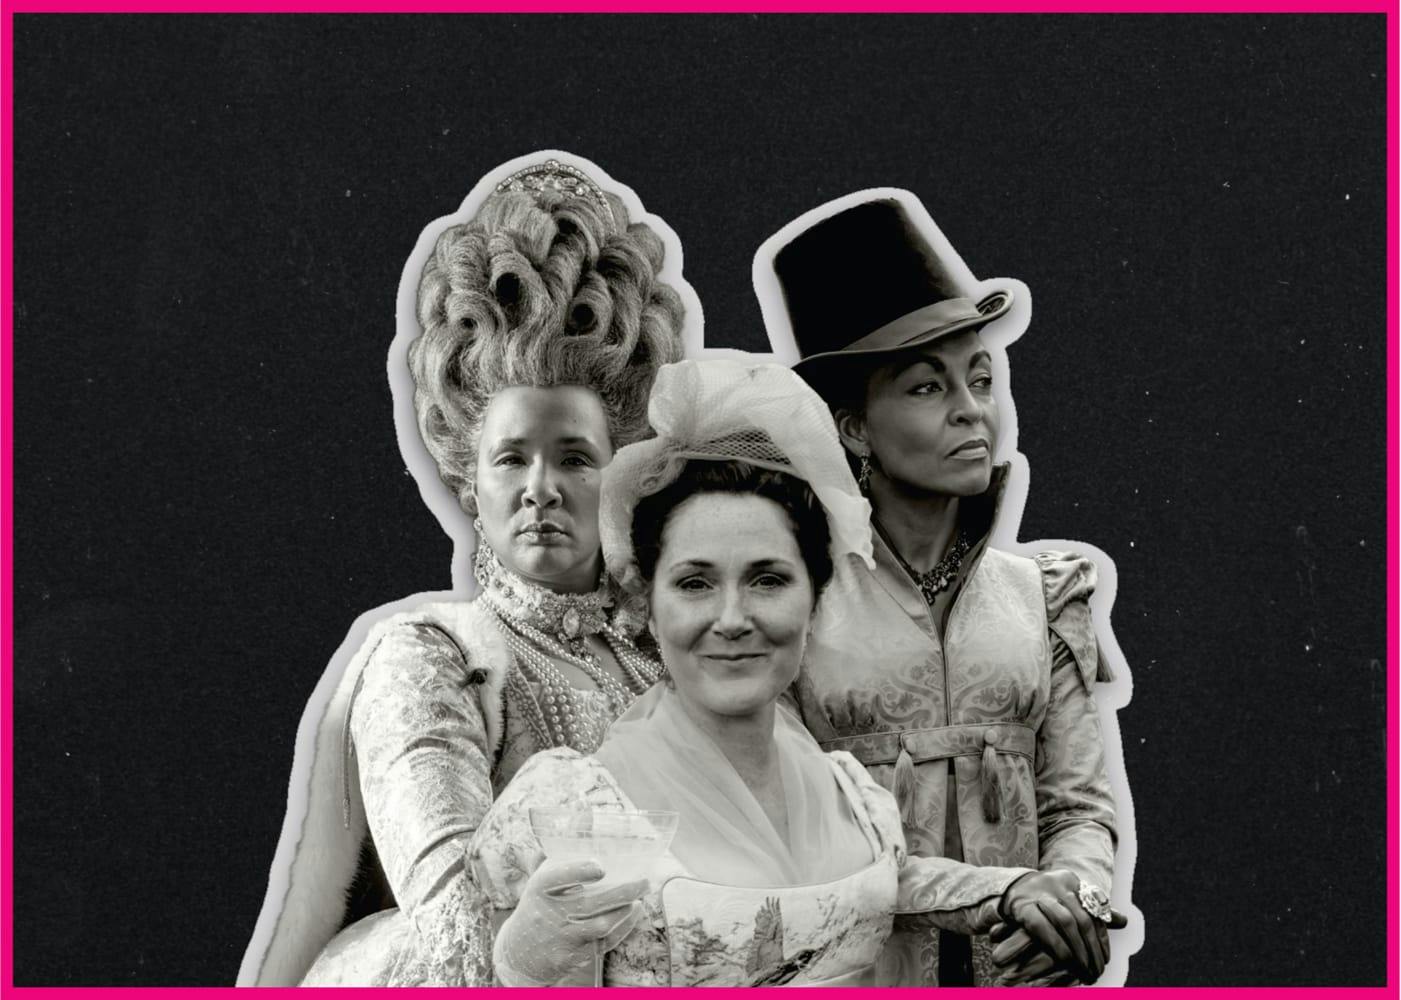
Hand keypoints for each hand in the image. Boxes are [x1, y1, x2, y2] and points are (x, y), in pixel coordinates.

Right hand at [492, 858, 647, 985]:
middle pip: (590, 904)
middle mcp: (550, 913)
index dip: (578, 871)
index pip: (557, 878)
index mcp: (540, 888)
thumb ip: (562, 844)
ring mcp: (563, 937)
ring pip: (601, 925)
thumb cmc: (538, 904)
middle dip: (622, 892)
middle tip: (645, 880)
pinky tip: (634, 912)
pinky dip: (623, 928)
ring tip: (640, 896)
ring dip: (624, 911)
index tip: (600, 866)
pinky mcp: (575, 956)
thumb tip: (585, 811)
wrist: (520, 953)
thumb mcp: (542, 875)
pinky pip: (604, 943)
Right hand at [995, 870, 1124, 982]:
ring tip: (1084, 970)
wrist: (1007, 889)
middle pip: (1083, 919)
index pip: (1094, 912)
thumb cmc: (1044, 898)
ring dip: (1078, 950)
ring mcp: (1040, 894)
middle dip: (1093, 948)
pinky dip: (1057, 947)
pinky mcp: (1024, 907)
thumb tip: (1124, 921)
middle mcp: (1058, 884)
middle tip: (1097, 971)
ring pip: (1067, 923)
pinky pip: (1044, 929)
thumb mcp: (1069, 899)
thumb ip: (1094, 909)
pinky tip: (1065, 962)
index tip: (1106, 959)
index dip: (1102, 938)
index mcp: (1072, 881)